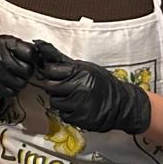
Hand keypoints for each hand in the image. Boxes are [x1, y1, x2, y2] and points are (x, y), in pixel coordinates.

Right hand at [0, 35, 38, 98]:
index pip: (30, 53)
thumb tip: (44, 56)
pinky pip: (12, 92)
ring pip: (20, 83)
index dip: (34, 58)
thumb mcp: (7, 43)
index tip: (32, 60)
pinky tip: (8, 83)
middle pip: (27, 70)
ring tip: (14, 76)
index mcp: (4, 43)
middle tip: (22, 69)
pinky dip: (12, 89)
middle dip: (27, 71)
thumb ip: (23, 47)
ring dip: (20, 82)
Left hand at [33, 40, 151, 134]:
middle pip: (49, 86)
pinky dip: (67, 112)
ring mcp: (79, 105)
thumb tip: (40, 44)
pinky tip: (77, 107)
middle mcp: (80, 88)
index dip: (50, 72)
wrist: (123, 104)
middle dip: (53, 86)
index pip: (50, 70)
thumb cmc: (102, 83)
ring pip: (54, 102)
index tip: (55, 74)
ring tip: (72, 97)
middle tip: (64, 86)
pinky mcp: (80, 119)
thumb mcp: (86, 67)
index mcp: (81, 72)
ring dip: (60, 100)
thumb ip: (62, 60)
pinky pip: (63, 114)